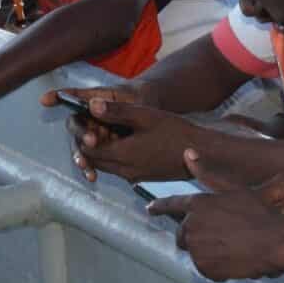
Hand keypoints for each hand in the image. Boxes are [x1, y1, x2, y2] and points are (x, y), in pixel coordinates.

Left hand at [43, 87, 202, 182]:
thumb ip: (116, 111)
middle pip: (95, 160)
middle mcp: (125, 170)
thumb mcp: (145, 115)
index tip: (85, 121)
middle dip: (88, 146)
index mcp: (123, 154)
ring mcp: (134, 176)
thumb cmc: (175, 131)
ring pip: (106, 166)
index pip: (89, 149)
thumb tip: (91, 105)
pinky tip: (122, 145)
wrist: (200, 154)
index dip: (83, 135)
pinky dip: (114, 158)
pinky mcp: (142, 178)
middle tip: (89, 128)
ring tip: (103, 135)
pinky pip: (119, 170)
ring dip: (101, 153)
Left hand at [153, 151, 283, 281]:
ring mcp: (196, 247)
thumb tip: (188, 152)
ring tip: (233, 248)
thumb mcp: (234, 188)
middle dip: (195, 237)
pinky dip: (217, 268)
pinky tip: (234, 260)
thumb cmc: (259, 213)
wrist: (274, 241)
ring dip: (209, 253)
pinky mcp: (204, 267)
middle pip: (182, 234)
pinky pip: (206, 269)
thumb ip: (207, 173)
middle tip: (219, 238)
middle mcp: (192, 225)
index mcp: (198, 204)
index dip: (160, 207)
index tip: (150, 209)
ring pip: (195, 253)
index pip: (172, 204)